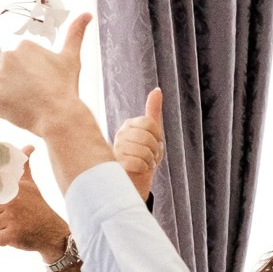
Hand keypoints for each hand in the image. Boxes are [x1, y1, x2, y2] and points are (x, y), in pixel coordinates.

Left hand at [0, 11, 90, 136]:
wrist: (59, 116)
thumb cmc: (66, 87)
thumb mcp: (71, 58)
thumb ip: (76, 34)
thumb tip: (87, 14)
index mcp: (24, 46)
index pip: (24, 63)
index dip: (35, 76)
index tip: (45, 82)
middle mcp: (7, 58)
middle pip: (11, 74)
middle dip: (21, 83)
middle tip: (38, 94)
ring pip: (3, 88)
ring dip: (12, 96)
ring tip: (30, 103)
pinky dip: (4, 109)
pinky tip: (20, 111)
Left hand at [0, 150, 70, 260]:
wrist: (53, 232)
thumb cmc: (38, 208)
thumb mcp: (31, 185)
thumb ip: (25, 167)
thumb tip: (29, 146)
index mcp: (14, 189)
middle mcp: (12, 202)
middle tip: (10, 217)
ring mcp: (13, 219)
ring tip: (14, 226)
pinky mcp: (13, 235)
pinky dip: (3, 241)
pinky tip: (15, 236)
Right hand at [112, 86, 163, 201]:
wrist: (134, 182)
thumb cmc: (143, 157)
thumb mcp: (152, 134)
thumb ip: (153, 111)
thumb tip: (157, 90)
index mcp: (128, 125)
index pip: (150, 123)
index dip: (157, 136)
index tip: (154, 144)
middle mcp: (119, 135)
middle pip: (148, 137)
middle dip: (154, 150)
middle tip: (149, 156)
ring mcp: (115, 150)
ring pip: (144, 151)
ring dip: (149, 161)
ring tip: (143, 163)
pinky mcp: (115, 165)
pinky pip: (138, 163)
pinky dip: (143, 169)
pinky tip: (137, 170)